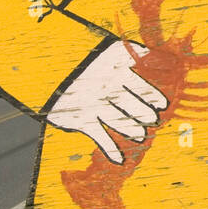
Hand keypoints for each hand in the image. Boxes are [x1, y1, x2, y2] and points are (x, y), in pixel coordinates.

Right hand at [46, 40, 167, 163]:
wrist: (44, 63)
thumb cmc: (78, 54)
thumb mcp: (107, 48)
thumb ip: (132, 54)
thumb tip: (157, 58)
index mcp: (115, 68)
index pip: (140, 85)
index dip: (153, 95)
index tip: (163, 104)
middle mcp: (108, 87)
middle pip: (133, 104)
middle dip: (144, 114)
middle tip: (153, 120)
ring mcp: (95, 103)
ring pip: (120, 121)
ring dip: (132, 130)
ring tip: (141, 137)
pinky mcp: (80, 118)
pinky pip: (99, 137)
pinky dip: (110, 150)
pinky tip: (119, 160)